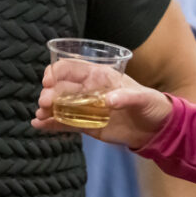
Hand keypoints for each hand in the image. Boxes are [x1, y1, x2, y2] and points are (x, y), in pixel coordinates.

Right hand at [31, 60, 172, 149]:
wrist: (157, 128)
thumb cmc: (151, 104)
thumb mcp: (143, 98)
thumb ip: (127, 97)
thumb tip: (109, 100)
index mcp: (99, 76)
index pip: (72, 68)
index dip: (57, 71)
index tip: (48, 81)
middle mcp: (88, 89)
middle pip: (62, 88)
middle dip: (50, 93)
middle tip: (44, 103)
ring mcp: (85, 108)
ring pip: (60, 105)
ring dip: (48, 109)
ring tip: (40, 115)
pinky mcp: (86, 125)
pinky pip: (66, 123)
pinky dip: (52, 124)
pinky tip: (39, 125)